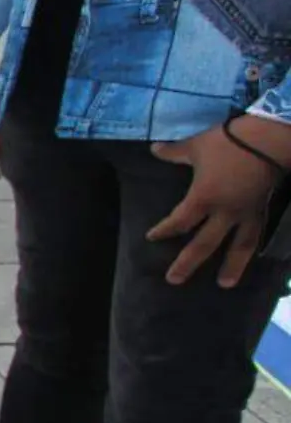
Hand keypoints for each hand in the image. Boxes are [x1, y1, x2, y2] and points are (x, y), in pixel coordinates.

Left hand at [148, 116, 286, 286]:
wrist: (269, 138)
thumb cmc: (229, 142)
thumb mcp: (196, 146)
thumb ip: (174, 153)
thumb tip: (154, 149)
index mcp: (203, 199)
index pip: (179, 222)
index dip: (164, 230)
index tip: (152, 237)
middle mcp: (224, 212)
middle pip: (203, 244)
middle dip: (187, 263)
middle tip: (173, 280)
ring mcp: (246, 213)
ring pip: (238, 246)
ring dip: (231, 266)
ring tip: (225, 284)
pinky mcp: (263, 208)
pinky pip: (257, 233)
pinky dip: (252, 248)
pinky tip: (249, 258)